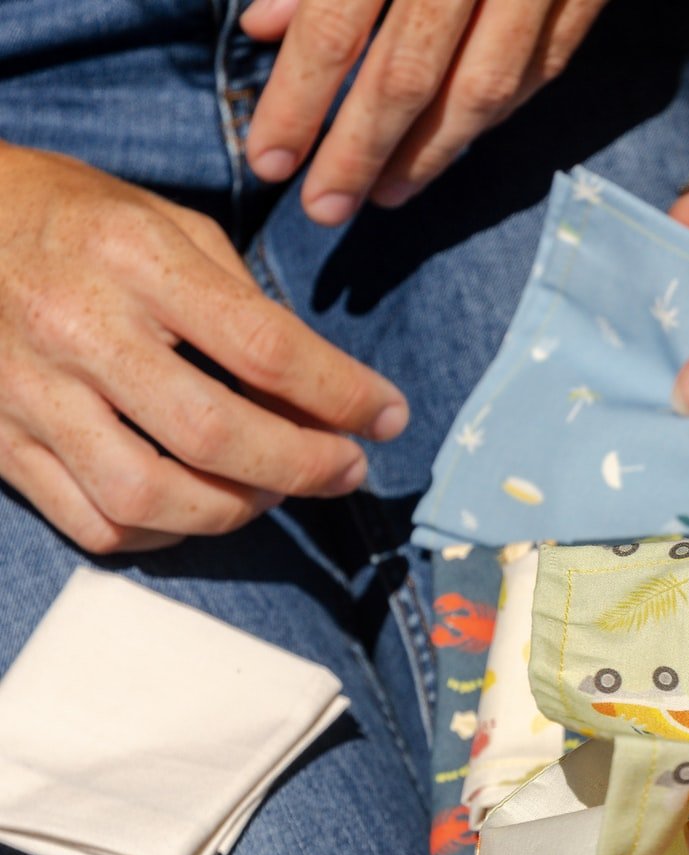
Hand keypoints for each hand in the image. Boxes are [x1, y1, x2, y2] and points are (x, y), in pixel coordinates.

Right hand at [0, 145, 406, 552]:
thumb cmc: (75, 220)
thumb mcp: (170, 224)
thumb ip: (244, 304)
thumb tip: (321, 390)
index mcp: (135, 259)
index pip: (266, 348)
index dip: (344, 395)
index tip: (388, 416)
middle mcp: (79, 327)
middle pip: (214, 434)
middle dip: (303, 466)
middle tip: (346, 468)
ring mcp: (30, 391)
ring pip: (148, 497)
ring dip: (233, 510)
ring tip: (271, 491)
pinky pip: (93, 523)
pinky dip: (162, 535)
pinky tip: (196, 508)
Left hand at [241, 0, 610, 222]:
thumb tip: (267, 28)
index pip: (336, 27)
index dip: (300, 103)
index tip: (270, 162)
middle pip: (408, 74)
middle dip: (358, 151)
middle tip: (323, 212)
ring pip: (485, 87)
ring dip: (431, 154)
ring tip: (385, 195)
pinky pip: (545, 66)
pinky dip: (498, 113)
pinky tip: (455, 143)